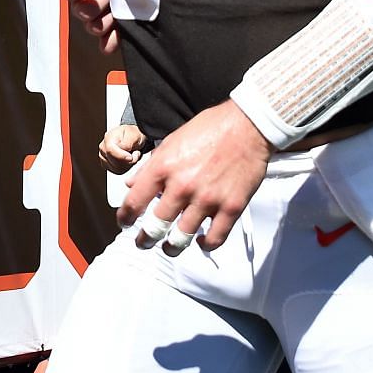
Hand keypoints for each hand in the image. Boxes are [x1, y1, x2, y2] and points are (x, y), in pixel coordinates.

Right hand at [62, 0, 117, 54]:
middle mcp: (92, 5)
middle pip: (81, 11)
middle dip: (98, 2)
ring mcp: (102, 22)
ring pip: (93, 28)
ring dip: (106, 19)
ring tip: (121, 11)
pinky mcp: (114, 38)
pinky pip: (105, 45)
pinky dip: (113, 40)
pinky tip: (122, 31)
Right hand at [99, 122, 146, 173]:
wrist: (134, 138)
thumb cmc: (133, 135)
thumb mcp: (134, 135)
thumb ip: (128, 144)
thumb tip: (124, 154)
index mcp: (108, 138)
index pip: (110, 151)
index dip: (122, 156)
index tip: (131, 157)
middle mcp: (103, 148)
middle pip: (114, 162)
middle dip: (128, 160)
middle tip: (135, 153)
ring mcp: (103, 157)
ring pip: (116, 169)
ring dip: (128, 164)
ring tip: (131, 155)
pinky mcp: (107, 165)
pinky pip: (118, 171)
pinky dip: (126, 167)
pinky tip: (127, 160)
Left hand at [117, 100, 269, 253]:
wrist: (248, 125)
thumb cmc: (212, 128)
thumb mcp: (172, 140)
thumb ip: (151, 165)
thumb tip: (132, 183)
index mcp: (164, 167)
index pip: (134, 202)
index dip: (125, 217)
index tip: (125, 222)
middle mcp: (183, 186)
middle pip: (155, 227)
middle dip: (145, 240)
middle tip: (143, 242)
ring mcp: (207, 199)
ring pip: (182, 238)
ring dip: (172, 247)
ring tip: (170, 247)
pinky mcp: (231, 207)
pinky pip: (215, 238)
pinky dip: (206, 245)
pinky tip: (202, 241)